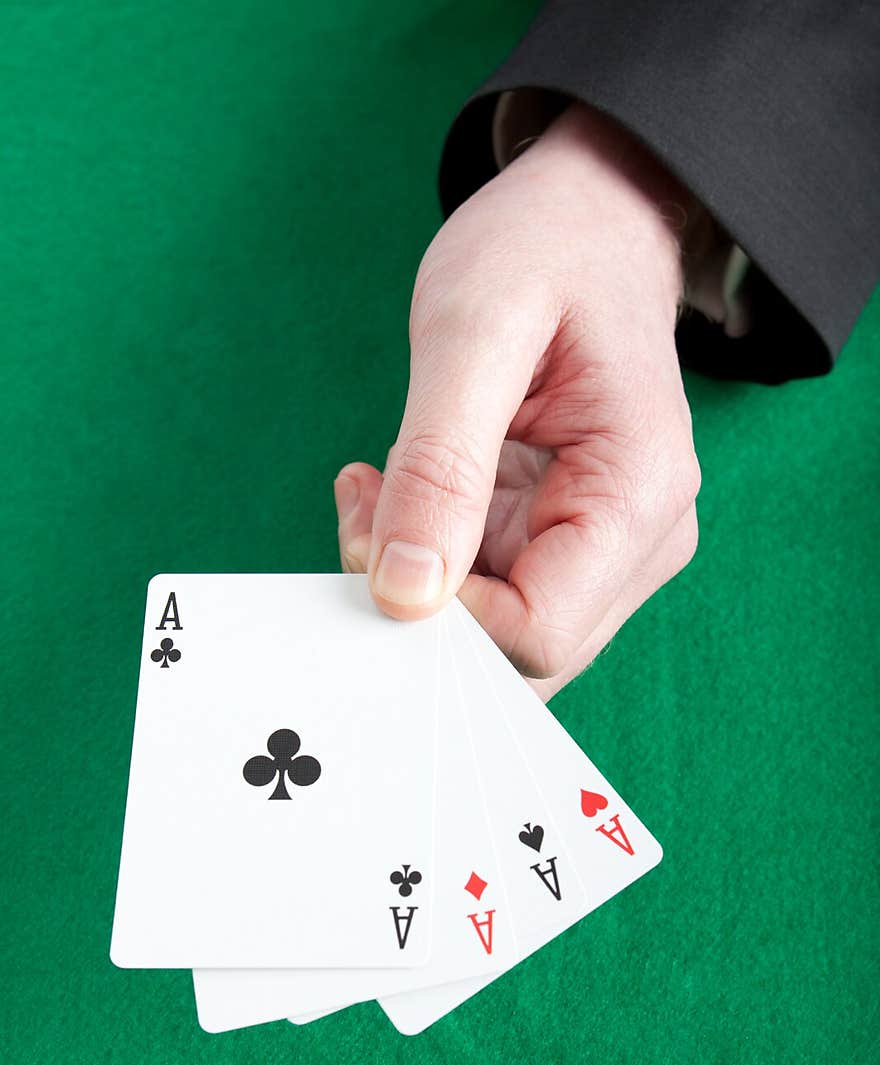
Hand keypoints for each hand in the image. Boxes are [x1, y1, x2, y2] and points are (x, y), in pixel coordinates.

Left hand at [334, 102, 700, 697]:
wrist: (591, 214)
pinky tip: (397, 486)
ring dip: (416, 580)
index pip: (536, 633)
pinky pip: (489, 591)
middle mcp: (641, 540)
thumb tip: (403, 595)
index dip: (442, 616)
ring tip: (376, 483)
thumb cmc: (545, 249)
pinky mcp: (569, 539)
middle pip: (521, 652)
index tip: (375, 534)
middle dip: (423, 605)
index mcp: (637, 494)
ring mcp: (609, 547)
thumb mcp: (473, 333)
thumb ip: (439, 467)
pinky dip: (427, 557)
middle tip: (364, 507)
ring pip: (498, 632)